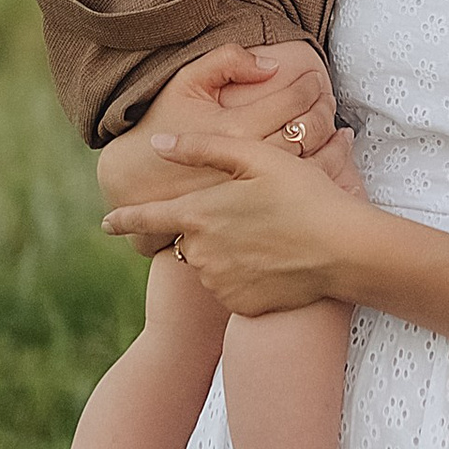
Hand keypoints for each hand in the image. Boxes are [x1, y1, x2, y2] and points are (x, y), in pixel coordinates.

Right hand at [98, 43, 335, 247]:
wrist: (137, 182)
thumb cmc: (162, 125)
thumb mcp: (186, 82)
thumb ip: (226, 62)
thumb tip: (270, 65)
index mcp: (235, 127)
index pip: (292, 100)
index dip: (310, 86)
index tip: (315, 79)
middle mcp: (248, 163)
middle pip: (309, 131)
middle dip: (325, 110)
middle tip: (328, 101)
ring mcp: (255, 192)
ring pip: (312, 162)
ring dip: (330, 141)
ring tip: (333, 128)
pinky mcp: (256, 213)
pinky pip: (300, 192)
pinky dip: (323, 172)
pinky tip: (327, 158)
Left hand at [107, 127, 361, 314]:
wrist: (344, 251)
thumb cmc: (304, 196)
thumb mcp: (257, 159)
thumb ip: (202, 148)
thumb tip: (159, 143)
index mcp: (199, 215)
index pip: (147, 218)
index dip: (125, 219)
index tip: (105, 223)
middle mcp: (201, 253)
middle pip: (188, 239)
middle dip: (206, 228)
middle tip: (249, 216)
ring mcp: (220, 283)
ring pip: (210, 263)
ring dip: (226, 251)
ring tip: (268, 237)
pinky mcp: (240, 305)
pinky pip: (231, 288)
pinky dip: (245, 275)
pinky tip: (274, 261)